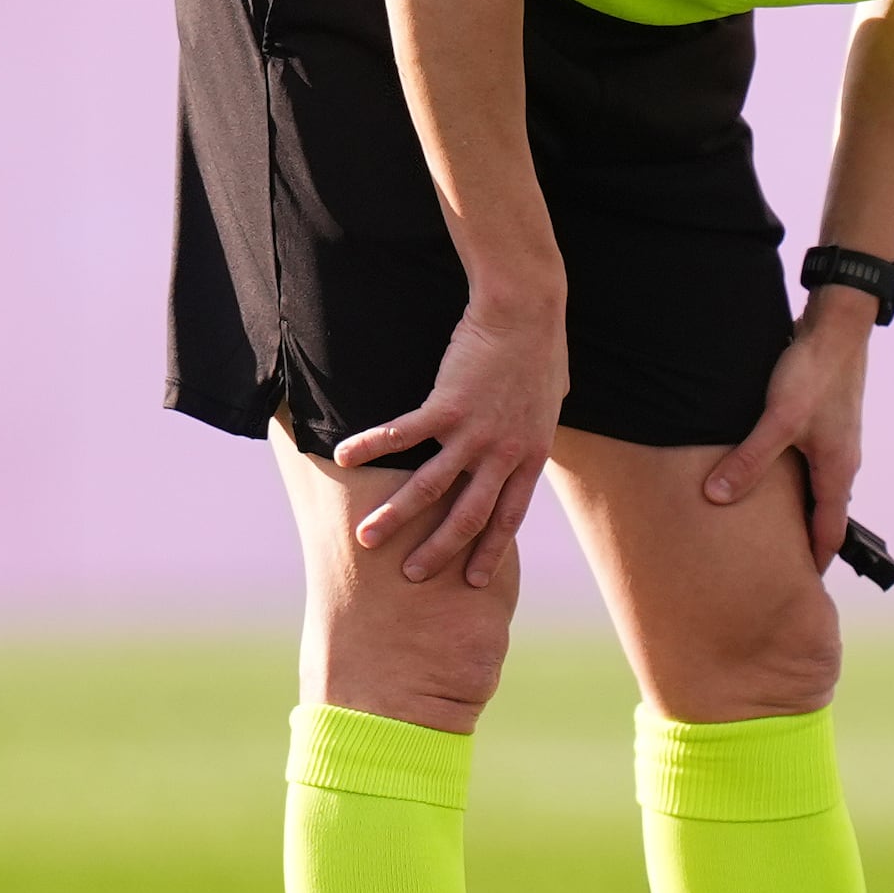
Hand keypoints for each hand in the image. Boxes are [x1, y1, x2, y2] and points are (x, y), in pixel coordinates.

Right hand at [336, 302, 566, 587]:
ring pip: (431, 488)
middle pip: (468, 516)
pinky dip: (371, 447)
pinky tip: (343, 458)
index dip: (490, 550)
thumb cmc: (539, 348)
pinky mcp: (447, 406)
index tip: (474, 581)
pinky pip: (402, 436)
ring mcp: (475, 432)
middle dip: (438, 551)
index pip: (509, 517)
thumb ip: (538, 423)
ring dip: (397, 517)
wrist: (526, 311)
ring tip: (367, 539)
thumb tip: (538, 426)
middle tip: (412, 576)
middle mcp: (504, 453)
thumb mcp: (550, 399)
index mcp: (530, 455)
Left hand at [703, 295, 870, 575]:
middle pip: (823, 514)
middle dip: (802, 542)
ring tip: (765, 528)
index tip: (797, 591)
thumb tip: (716, 498)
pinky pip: (807, 463)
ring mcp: (832, 440)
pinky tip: (763, 475)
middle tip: (776, 567)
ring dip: (795, 509)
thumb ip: (749, 461)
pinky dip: (789, 480)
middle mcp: (840, 461)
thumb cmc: (814, 372)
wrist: (837, 325)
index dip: (814, 564)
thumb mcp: (779, 420)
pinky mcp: (821, 420)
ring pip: (814, 488)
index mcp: (837, 471)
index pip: (830, 534)